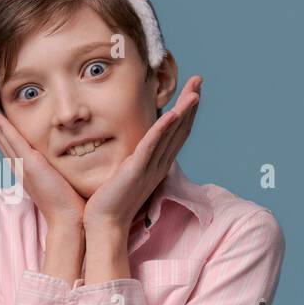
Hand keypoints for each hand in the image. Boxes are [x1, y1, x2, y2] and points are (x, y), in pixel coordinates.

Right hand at [0, 91, 86, 231]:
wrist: (70, 220)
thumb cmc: (70, 202)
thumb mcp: (60, 176)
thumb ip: (57, 164)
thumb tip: (68, 153)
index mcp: (23, 164)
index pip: (4, 136)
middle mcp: (17, 162)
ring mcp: (21, 162)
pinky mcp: (29, 163)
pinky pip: (10, 138)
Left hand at [83, 75, 202, 236]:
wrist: (105, 224)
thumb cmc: (111, 200)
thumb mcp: (127, 173)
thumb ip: (134, 158)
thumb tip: (133, 145)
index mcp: (157, 164)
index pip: (176, 133)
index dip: (186, 111)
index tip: (192, 91)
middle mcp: (159, 164)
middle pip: (181, 129)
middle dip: (190, 103)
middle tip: (198, 80)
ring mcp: (150, 167)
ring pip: (172, 134)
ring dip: (184, 111)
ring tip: (194, 91)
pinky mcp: (136, 170)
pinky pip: (152, 146)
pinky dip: (163, 129)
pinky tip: (172, 113)